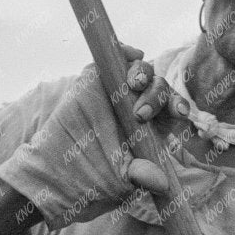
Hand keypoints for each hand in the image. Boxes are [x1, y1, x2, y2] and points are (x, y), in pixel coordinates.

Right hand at [0, 54, 169, 229]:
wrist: (53, 174)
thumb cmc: (90, 179)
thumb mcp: (120, 180)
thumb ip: (140, 176)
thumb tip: (162, 183)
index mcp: (150, 128)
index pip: (171, 111)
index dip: (178, 107)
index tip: (181, 114)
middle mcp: (136, 106)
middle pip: (158, 88)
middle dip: (157, 95)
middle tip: (141, 113)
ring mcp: (115, 91)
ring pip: (140, 70)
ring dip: (143, 74)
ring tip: (134, 84)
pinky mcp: (94, 79)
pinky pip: (114, 57)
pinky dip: (125, 51)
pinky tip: (129, 54)